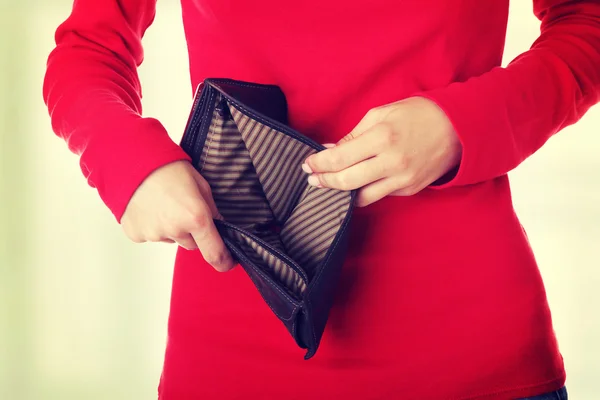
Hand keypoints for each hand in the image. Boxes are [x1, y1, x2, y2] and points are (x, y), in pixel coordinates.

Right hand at [121, 160, 234, 271]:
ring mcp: (153, 234)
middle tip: (184, 208)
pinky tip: (150, 207)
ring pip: (172, 239)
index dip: (224, 261)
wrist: (133, 161)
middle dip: (193, 232)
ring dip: (172, 228)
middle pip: (192, 244)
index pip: (214, 253)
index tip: (228, 262)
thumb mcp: (200, 185)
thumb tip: (219, 226)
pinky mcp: (136, 234)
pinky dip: (153, 226)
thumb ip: (212, 210)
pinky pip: (151, 236)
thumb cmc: (168, 168)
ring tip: (165, 203)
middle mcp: (175, 230)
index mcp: (196, 218)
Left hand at [301, 97, 461, 206]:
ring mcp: (402, 180)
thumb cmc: (418, 115)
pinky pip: (379, 195)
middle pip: (346, 182)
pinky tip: (354, 184)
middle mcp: (391, 162)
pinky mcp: (409, 190)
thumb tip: (330, 150)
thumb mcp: (382, 114)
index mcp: (382, 138)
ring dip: (341, 192)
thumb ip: (354, 135)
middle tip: (312, 179)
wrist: (459, 129)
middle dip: (324, 182)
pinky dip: (363, 191)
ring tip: (329, 184)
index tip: (306, 164)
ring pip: (361, 197)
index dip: (317, 164)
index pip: (339, 158)